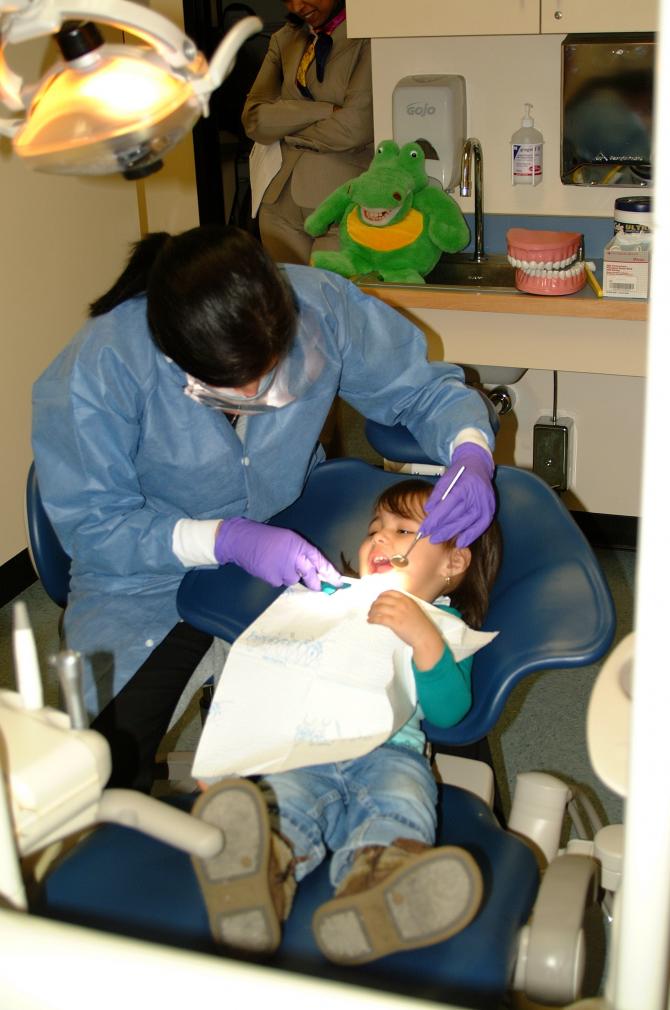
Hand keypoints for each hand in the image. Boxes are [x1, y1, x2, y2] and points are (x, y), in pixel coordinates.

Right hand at [214, 517, 341, 590]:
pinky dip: (276, 578)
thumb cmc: (266, 538)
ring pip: (294, 580)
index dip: (330, 572)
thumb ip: (301, 553)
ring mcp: (284, 570)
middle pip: (311, 576)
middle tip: (319, 587)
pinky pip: (280, 583)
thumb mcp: (288, 539)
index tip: (339, 582)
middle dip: (316, 583)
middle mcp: (294, 558)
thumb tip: (315, 570)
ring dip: (289, 576)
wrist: (243, 540)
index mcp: (300, 545)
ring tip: (277, 564)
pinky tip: (269, 568)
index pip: (319, 561)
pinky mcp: (273, 579)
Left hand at [367, 590, 443, 669]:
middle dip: (374, 604)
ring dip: (372, 612)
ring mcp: (398, 613)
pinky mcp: (394, 623)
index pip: (389, 592)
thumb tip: (392, 605)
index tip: (377, 599)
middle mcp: (402, 604)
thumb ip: (404, 605)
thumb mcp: (414, 609)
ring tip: (370, 616)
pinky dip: (372, 619)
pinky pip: (379, 618)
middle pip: (382, 600)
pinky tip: (370, 621)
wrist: (425, 636)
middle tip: (371, 609)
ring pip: (379, 608)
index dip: (381, 595)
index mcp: (407, 599)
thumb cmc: (421, 625)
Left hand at [421, 443, 494, 547]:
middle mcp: (475, 496)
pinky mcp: (490, 509)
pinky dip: (471, 535)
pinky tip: (460, 542)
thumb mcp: (445, 479)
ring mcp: (484, 503)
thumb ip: (437, 494)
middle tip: (429, 538)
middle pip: (457, 517)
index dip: (435, 520)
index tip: (424, 530)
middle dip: (442, 529)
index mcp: (463, 486)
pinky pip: (481, 526)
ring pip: (468, 522)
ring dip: (453, 533)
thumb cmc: (459, 473)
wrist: (478, 465)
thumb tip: (429, 510)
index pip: (447, 507)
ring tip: (440, 539)